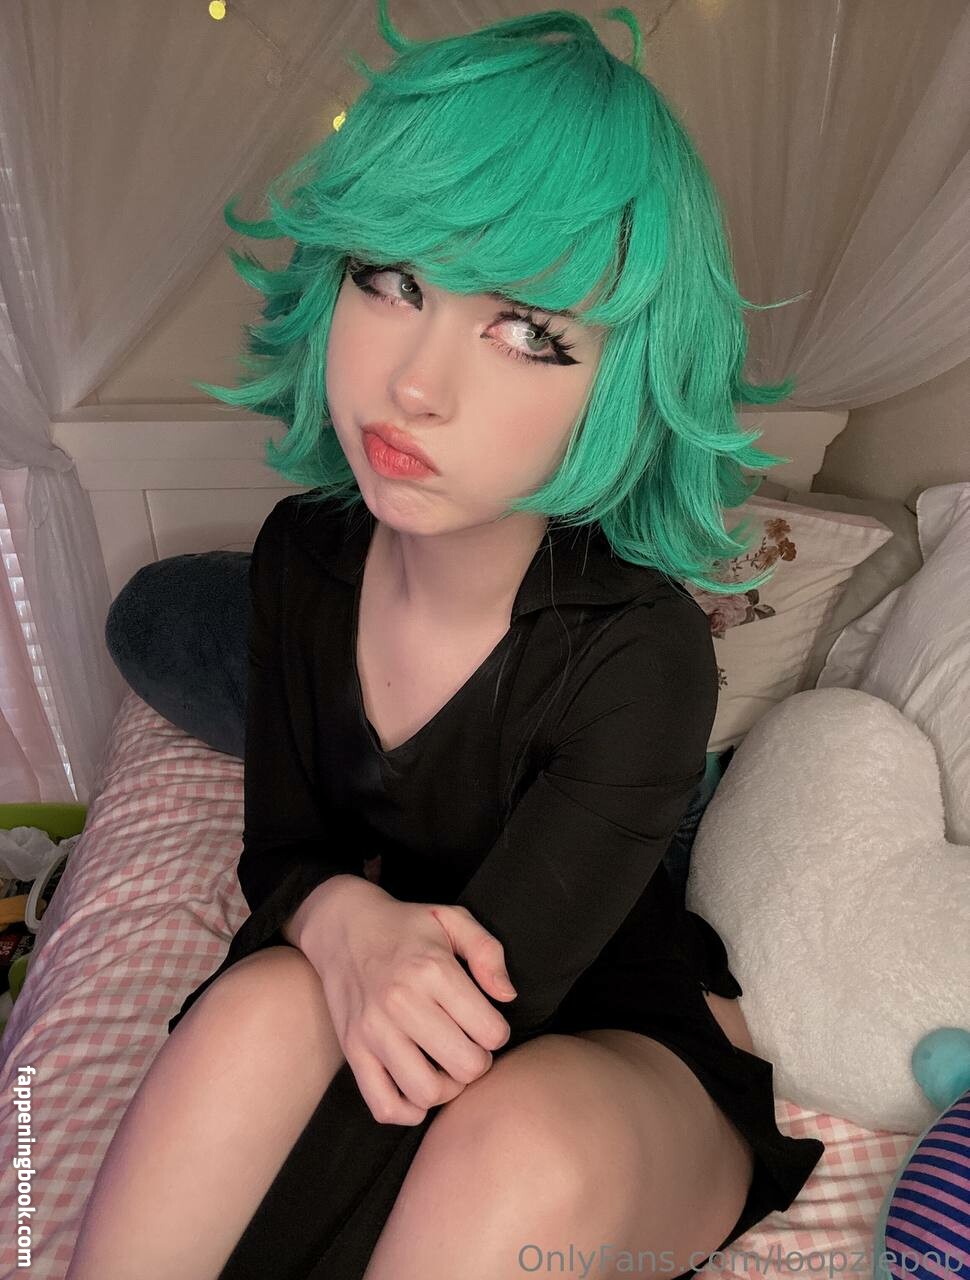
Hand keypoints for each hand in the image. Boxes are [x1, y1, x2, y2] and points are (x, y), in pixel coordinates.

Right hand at [298, 880, 516, 1125]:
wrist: (342, 925)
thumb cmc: (406, 925)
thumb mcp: (452, 919)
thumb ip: (488, 952)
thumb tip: (507, 996)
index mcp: (432, 970)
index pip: (490, 1032)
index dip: (498, 1033)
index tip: (487, 1024)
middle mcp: (400, 1002)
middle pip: (465, 1067)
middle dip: (478, 1062)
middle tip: (470, 1045)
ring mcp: (372, 1030)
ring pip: (427, 1093)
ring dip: (447, 1088)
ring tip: (447, 1067)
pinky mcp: (352, 1050)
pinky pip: (384, 1106)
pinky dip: (408, 1111)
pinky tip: (419, 1086)